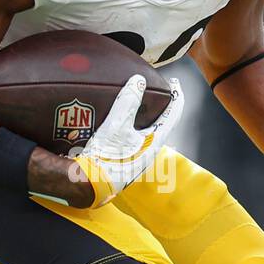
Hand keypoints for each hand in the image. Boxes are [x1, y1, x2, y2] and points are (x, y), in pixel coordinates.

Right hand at [70, 75, 183, 206]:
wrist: (86, 183)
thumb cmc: (105, 158)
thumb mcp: (116, 126)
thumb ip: (127, 102)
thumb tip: (139, 80)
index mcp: (154, 143)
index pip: (173, 115)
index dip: (176, 96)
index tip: (175, 82)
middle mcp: (149, 150)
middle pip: (161, 122)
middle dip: (160, 104)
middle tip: (156, 88)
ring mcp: (136, 155)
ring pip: (146, 129)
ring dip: (145, 113)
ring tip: (138, 99)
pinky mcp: (123, 157)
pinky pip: (133, 134)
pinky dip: (131, 122)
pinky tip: (120, 117)